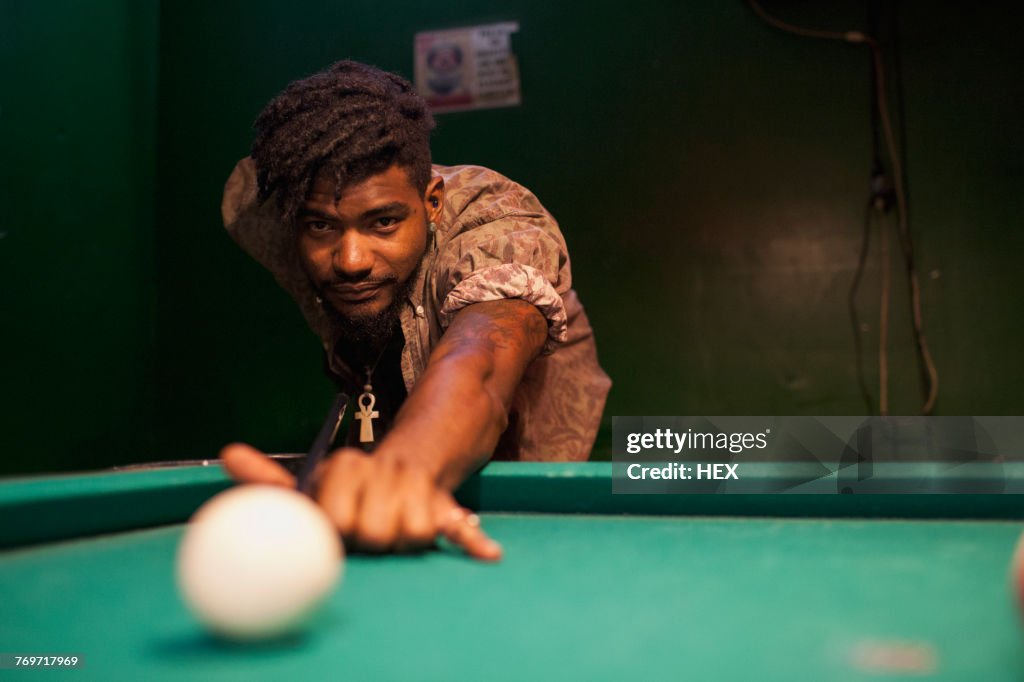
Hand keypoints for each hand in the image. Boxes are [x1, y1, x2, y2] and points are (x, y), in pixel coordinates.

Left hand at [219, 443, 502, 560]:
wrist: (409, 459)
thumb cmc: (349, 488)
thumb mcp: (309, 483)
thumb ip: (268, 481)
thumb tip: (227, 454)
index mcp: (347, 467)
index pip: (336, 517)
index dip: (335, 529)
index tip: (335, 528)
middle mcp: (385, 473)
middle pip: (374, 533)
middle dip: (369, 541)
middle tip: (367, 534)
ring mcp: (419, 490)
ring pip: (411, 535)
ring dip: (403, 544)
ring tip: (393, 532)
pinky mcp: (447, 508)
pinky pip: (462, 528)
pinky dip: (472, 541)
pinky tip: (486, 556)